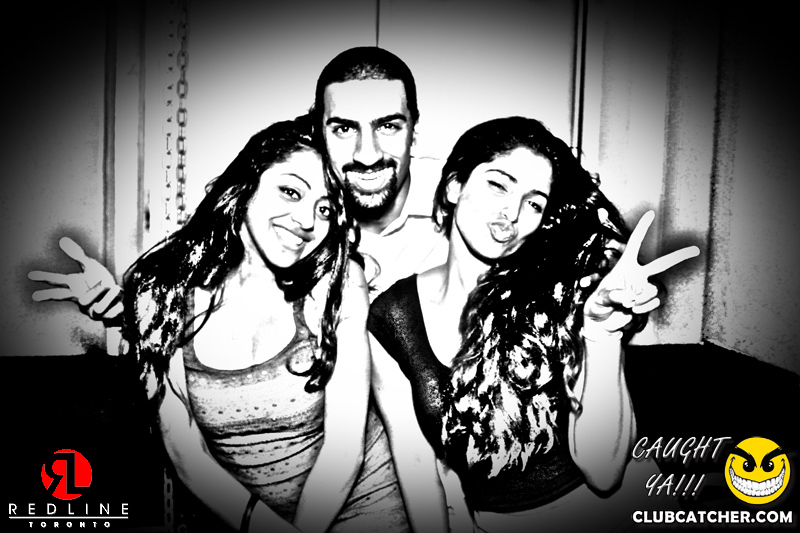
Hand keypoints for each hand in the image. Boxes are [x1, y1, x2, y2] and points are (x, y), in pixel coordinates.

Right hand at [28, 237, 123, 323]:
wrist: (118, 299)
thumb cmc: (100, 281)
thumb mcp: (91, 265)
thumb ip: (77, 254)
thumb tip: (62, 240)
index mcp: (74, 285)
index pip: (57, 280)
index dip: (44, 277)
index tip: (30, 275)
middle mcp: (78, 297)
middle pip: (62, 295)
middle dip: (49, 295)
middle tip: (34, 296)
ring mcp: (87, 307)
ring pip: (89, 298)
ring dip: (101, 290)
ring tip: (108, 287)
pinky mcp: (101, 315)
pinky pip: (107, 303)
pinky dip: (113, 296)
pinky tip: (116, 297)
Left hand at [583, 210, 698, 335]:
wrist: (603, 323)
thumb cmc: (597, 305)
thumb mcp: (599, 299)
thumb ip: (612, 296)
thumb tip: (628, 296)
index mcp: (624, 267)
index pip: (634, 244)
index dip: (642, 229)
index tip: (650, 213)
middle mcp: (637, 275)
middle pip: (661, 264)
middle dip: (679, 257)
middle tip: (696, 250)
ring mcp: (644, 288)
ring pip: (653, 290)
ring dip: (640, 298)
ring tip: (625, 305)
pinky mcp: (647, 302)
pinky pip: (654, 302)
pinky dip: (644, 307)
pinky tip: (632, 310)